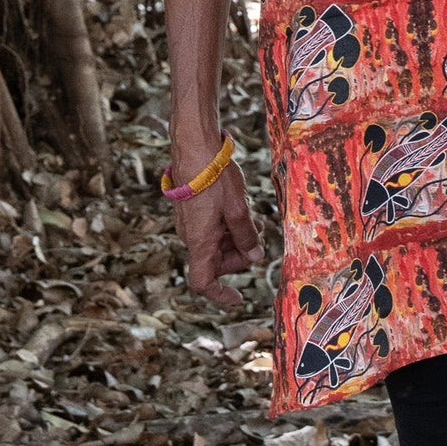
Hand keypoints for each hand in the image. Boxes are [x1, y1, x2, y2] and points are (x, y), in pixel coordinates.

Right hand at [172, 153, 264, 306]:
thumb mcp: (238, 209)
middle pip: (214, 261)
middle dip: (237, 256)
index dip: (220, 295)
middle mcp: (189, 236)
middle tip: (258, 238)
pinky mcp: (190, 209)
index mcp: (199, 242)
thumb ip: (246, 236)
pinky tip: (239, 208)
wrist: (194, 147)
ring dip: (234, 238)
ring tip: (253, 218)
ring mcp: (188, 222)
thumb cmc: (215, 178)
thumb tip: (255, 257)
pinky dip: (225, 225)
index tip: (238, 297)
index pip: (203, 283)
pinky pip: (208, 228)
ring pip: (213, 243)